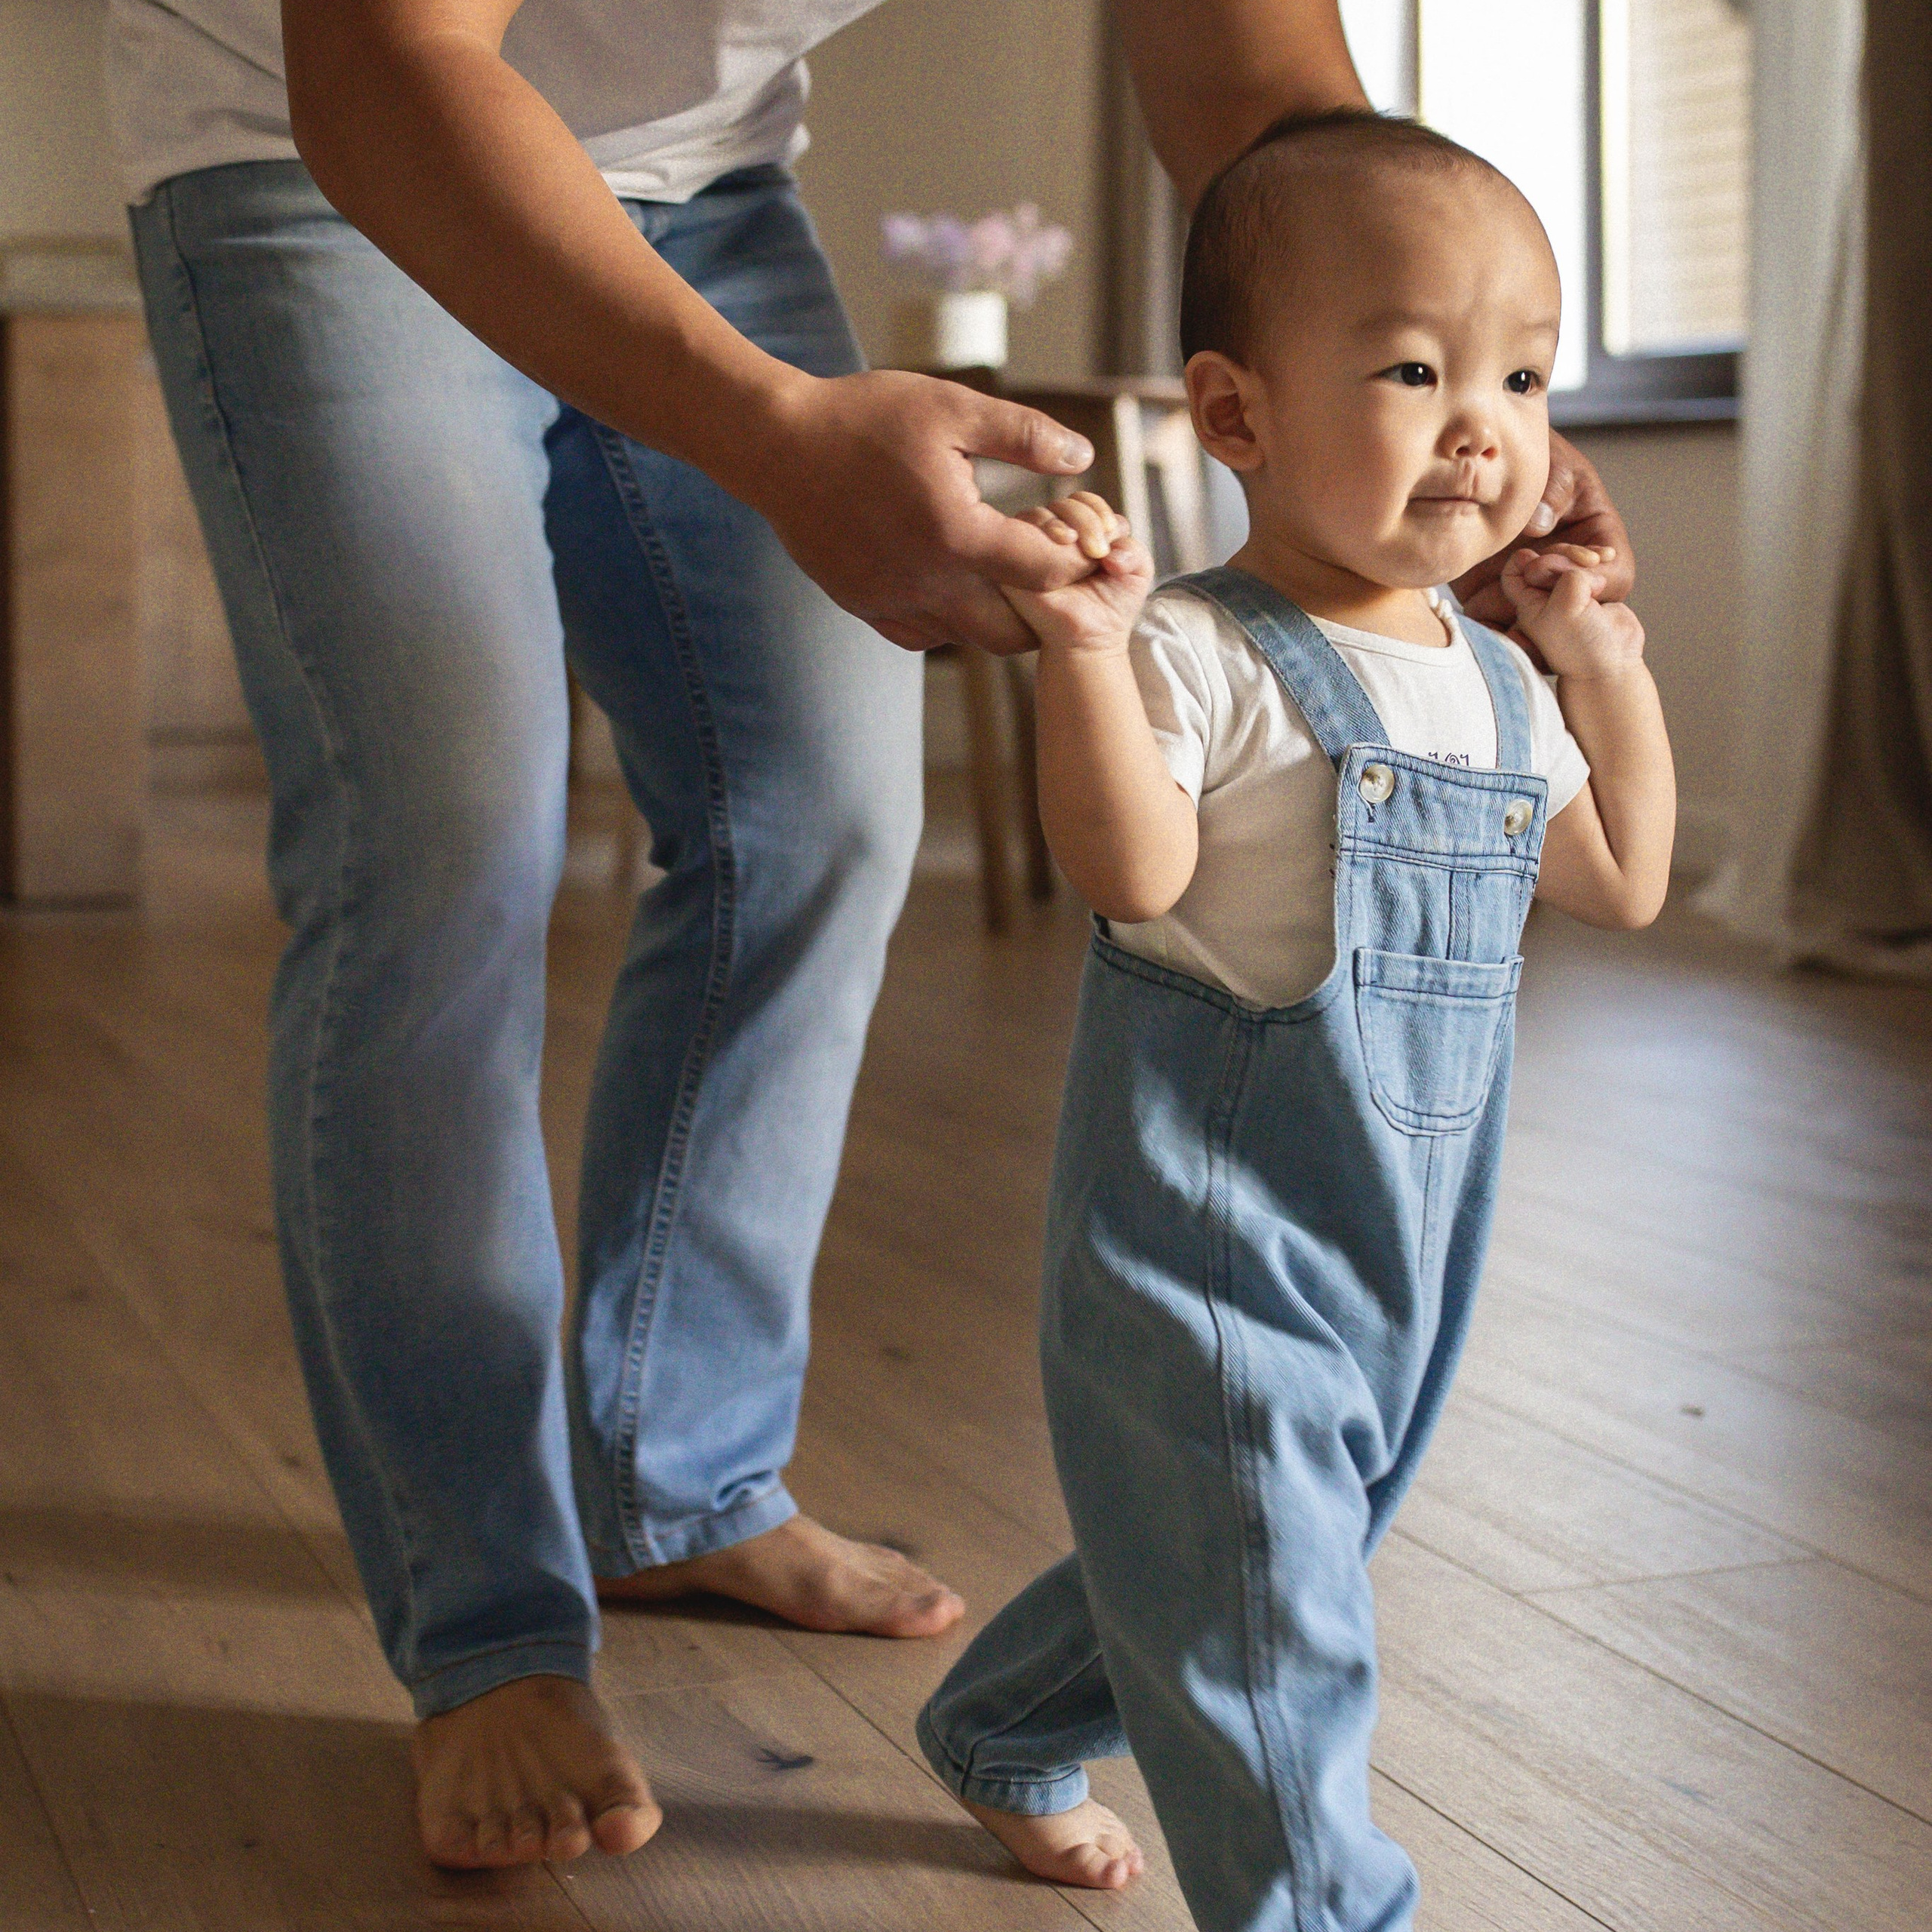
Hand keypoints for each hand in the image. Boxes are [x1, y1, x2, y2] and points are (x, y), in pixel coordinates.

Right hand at [745, 370, 1102, 655]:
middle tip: (1045, 574)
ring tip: (995, 569)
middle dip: (1041, 611)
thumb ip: (1024, 434)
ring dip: (990, 615)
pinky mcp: (863, 605)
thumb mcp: (952, 408)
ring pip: (964, 639)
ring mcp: (890, 600)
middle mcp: (926, 582)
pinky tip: (947, 578)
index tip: (1074, 539)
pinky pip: (920, 635)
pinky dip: (945, 618)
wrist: (777, 444)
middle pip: (1011, 636)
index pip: (1045, 575)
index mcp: (958, 535)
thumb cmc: (863, 418)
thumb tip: (1082, 457)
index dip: (1073, 560)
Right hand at [998, 493, 1154, 655]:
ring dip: (1068, 523)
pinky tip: (1063, 551)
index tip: (1112, 533)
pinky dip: (1044, 534)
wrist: (1090, 642)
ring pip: (1039, 513)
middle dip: (1087, 518)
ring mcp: (1032, 550)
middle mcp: (1054, 539)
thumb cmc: (1112, 609)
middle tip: (1100, 550)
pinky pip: (1019, 532)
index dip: (1099, 509)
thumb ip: (1133, 546)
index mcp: (1080, 534)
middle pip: (1063, 503)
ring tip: (1085, 553)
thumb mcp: (1137, 571)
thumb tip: (1111, 547)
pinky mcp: (1013, 564)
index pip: (1083, 501)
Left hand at [1455, 430, 1633, 628]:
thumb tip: (1539, 524)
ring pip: (1537, 631)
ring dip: (1520, 626)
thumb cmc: (1534, 460)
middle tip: (1520, 579)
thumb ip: (1551, 491)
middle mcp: (1567, 575)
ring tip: (1495, 602)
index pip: (1615, 576)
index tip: (1555, 567)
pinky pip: (1495, 629)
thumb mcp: (1553, 465)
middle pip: (1577, 615)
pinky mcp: (1490, 599)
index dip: (1591, 582)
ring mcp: (1531, 591)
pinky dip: (1488, 635)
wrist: (1485, 470)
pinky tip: (1474, 623)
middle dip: (1552, 607)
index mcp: (1597, 541)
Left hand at [1500, 545, 1645, 680]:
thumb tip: (1584, 565)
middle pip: (1546, 559)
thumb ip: (1567, 576)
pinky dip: (1600, 558)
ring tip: (1601, 560)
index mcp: (1528, 604)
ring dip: (1584, 554)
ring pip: (1570, 559)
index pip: (1513, 573)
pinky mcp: (1593, 591)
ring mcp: (1570, 593)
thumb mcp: (1565, 607)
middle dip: (1565, 554)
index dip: (1525, 560)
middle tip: (1585, 562)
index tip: (1542, 560)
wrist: (1612, 663)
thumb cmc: (1581, 645)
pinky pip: (1592, 565)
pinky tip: (1608, 556)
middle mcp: (1546, 597)